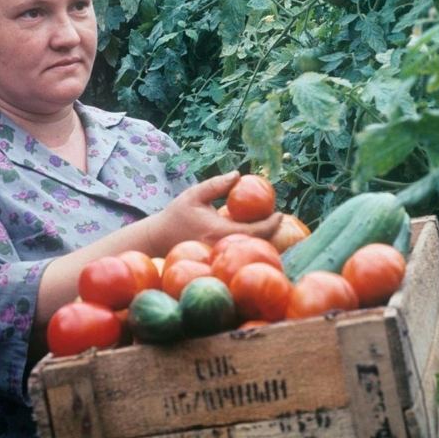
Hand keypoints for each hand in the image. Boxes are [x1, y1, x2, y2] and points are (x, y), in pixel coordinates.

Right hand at [146, 171, 283, 252]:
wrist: (158, 240)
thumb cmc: (176, 215)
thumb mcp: (194, 194)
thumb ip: (216, 184)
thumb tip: (238, 175)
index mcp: (219, 232)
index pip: (255, 231)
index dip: (272, 224)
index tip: (280, 213)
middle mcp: (222, 248)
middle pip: (257, 245)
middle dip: (271, 232)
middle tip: (277, 217)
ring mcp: (220, 258)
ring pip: (249, 252)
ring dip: (262, 240)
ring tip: (269, 225)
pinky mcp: (217, 262)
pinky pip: (240, 255)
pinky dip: (250, 246)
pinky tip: (254, 235)